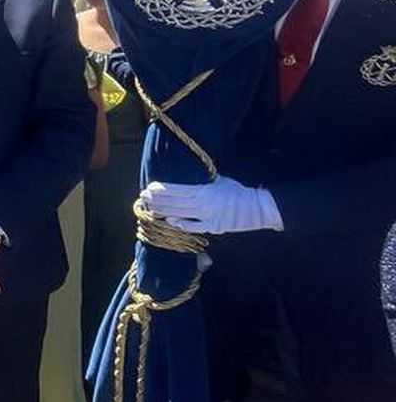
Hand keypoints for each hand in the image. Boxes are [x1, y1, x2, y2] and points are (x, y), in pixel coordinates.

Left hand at [140, 176, 282, 233]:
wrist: (258, 207)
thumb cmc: (237, 192)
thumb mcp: (219, 181)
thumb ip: (203, 180)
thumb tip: (188, 175)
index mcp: (204, 189)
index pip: (177, 189)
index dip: (161, 189)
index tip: (149, 187)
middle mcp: (204, 202)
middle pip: (175, 201)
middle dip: (158, 200)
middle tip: (144, 198)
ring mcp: (209, 215)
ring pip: (181, 213)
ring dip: (164, 211)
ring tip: (151, 208)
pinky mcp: (214, 226)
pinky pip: (194, 226)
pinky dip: (182, 224)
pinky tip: (169, 221)